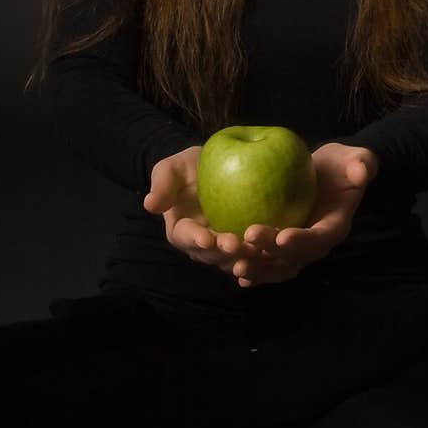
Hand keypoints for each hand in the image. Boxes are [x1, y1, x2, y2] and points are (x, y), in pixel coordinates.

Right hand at [142, 146, 287, 282]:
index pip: (185, 238)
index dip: (195, 240)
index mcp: (181, 231)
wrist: (215, 166)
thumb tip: (149, 204)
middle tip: (239, 245)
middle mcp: (202, 246)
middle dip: (224, 253)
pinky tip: (278, 250)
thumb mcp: (172, 168)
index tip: (206, 237)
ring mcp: (225, 249)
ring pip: (234, 260)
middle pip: (212, 255)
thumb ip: (163, 183)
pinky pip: (256, 255)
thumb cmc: (189, 167)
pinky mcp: (247, 245)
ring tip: (259, 249)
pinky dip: (265, 256)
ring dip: (246, 258)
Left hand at [217, 142, 378, 287]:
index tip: (282, 236)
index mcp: (334, 227)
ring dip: (258, 268)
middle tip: (248, 238)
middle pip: (294, 257)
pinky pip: (266, 263)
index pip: (319, 238)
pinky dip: (253, 270)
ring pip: (277, 266)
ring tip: (236, 265)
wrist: (329, 176)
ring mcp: (297, 249)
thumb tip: (360, 171)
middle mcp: (316, 245)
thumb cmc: (342, 165)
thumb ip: (362, 164)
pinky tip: (233, 271)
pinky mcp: (281, 248)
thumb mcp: (356, 158)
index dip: (303, 241)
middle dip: (271, 253)